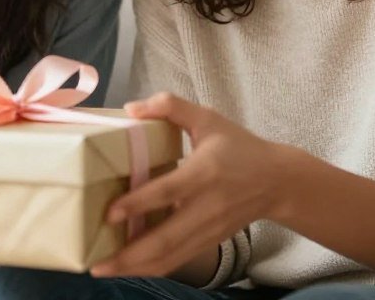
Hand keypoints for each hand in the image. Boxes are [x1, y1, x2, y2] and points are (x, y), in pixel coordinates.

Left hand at [91, 92, 294, 278]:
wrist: (278, 181)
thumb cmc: (239, 146)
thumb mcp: (208, 118)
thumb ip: (170, 106)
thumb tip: (131, 108)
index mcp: (204, 173)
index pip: (168, 192)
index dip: (139, 204)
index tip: (110, 213)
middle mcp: (206, 207)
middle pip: (166, 239)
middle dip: (129, 255)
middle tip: (96, 262)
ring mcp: (209, 230)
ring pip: (170, 257)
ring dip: (136, 268)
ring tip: (103, 269)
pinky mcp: (210, 242)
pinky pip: (178, 260)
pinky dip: (152, 267)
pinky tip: (129, 267)